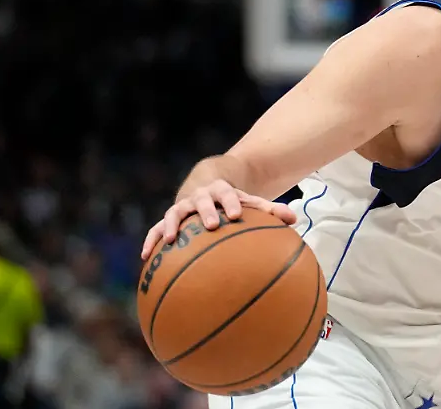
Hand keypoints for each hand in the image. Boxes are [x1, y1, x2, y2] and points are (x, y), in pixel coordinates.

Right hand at [140, 179, 296, 258]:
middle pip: (201, 201)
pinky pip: (156, 229)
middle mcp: (200, 197)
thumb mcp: (250, 202)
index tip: (235, 215)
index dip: (231, 202)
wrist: (207, 184)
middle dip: (205, 211)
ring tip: (171, 240)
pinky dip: (151, 240)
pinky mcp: (170, 219)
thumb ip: (270, 211)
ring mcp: (182, 207)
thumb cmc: (233, 201)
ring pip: (174, 213)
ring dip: (172, 225)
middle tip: (211, 225)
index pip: (228, 193)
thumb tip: (294, 220)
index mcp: (221, 191)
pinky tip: (145, 257)